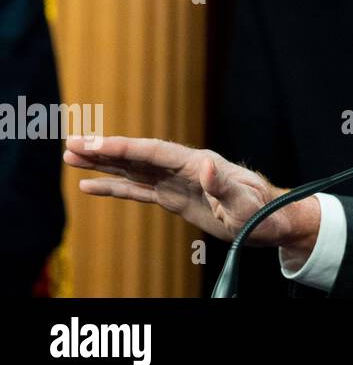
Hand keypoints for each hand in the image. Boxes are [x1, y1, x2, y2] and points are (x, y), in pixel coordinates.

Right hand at [64, 135, 308, 247]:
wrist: (271, 221)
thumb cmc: (262, 211)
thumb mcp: (244, 202)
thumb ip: (223, 186)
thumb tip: (204, 164)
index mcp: (198, 164)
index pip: (154, 152)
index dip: (125, 148)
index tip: (96, 143)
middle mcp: (184, 168)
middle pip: (137, 155)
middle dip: (104, 150)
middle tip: (70, 143)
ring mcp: (176, 182)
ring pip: (132, 170)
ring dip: (102, 164)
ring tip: (69, 156)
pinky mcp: (174, 198)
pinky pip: (138, 191)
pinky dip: (113, 188)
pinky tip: (89, 186)